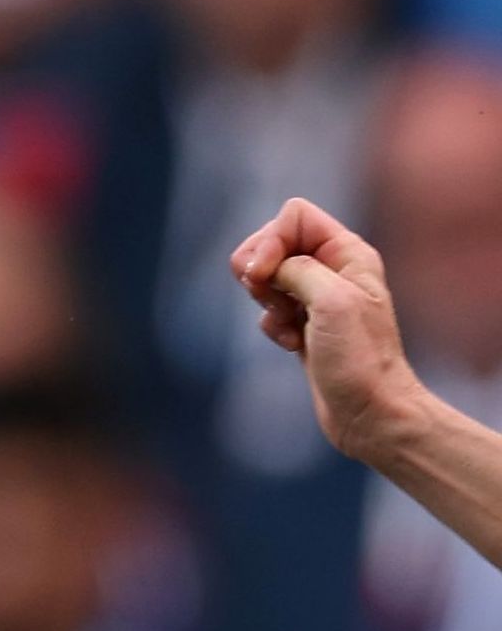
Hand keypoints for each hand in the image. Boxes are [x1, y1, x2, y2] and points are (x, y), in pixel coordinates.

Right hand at [230, 198, 425, 461]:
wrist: (371, 414)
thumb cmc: (361, 360)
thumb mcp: (332, 301)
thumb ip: (295, 268)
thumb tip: (263, 266)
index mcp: (349, 254)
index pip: (293, 217)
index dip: (269, 239)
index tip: (263, 274)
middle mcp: (334, 269)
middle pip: (273, 241)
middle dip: (260, 269)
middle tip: (272, 297)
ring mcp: (317, 298)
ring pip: (265, 276)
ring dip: (265, 301)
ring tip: (290, 324)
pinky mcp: (303, 325)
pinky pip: (267, 310)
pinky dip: (271, 327)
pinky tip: (293, 345)